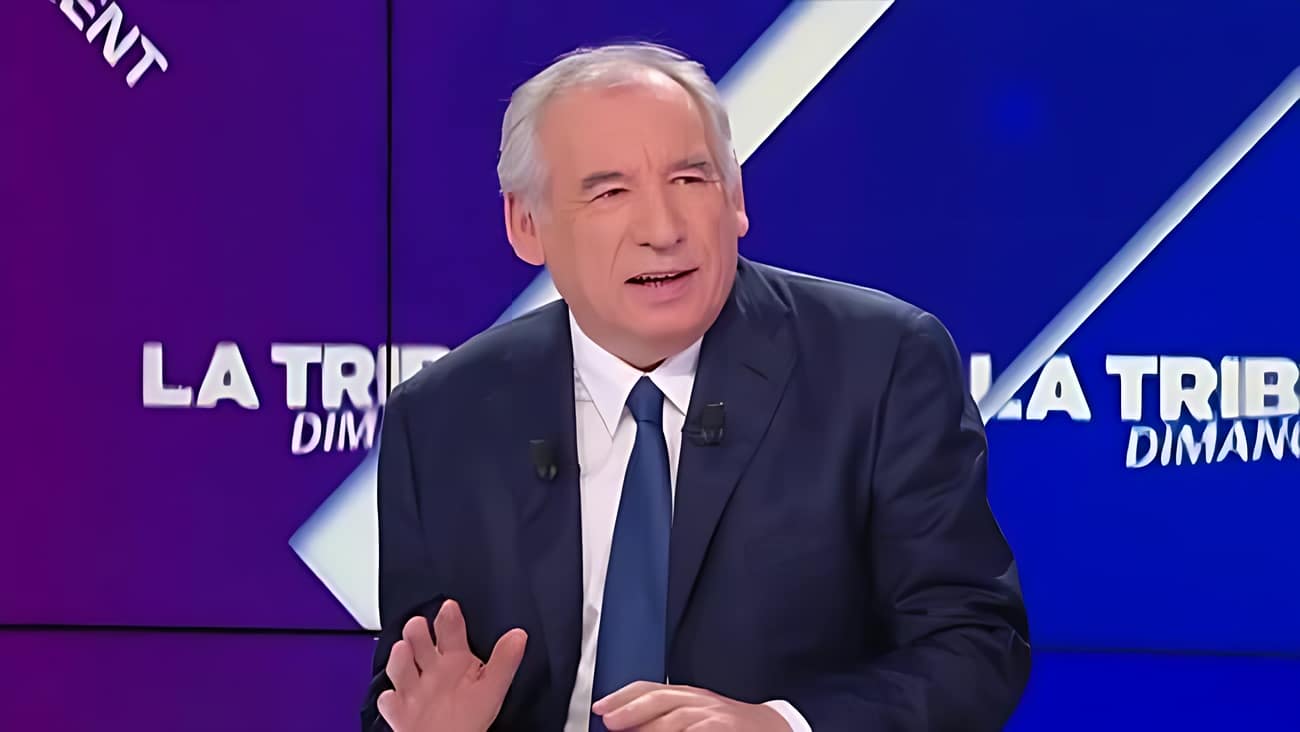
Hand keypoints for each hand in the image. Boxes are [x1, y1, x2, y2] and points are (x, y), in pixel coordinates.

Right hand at [377, 599, 526, 731]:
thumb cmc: (471, 718)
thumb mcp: (492, 687)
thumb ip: (504, 660)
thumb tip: (519, 636)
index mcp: (454, 661)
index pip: (450, 632)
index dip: (449, 618)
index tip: (450, 607)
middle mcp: (432, 671)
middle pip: (419, 646)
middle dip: (416, 635)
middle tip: (417, 624)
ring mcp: (413, 690)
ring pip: (401, 670)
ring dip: (400, 660)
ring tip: (403, 648)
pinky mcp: (400, 711)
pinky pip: (391, 703)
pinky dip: (391, 700)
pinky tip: (394, 696)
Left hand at [592, 681, 790, 730]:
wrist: (773, 727)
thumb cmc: (729, 727)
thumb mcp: (695, 715)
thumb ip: (662, 719)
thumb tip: (623, 724)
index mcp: (687, 695)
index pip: (649, 688)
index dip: (622, 696)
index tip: (599, 708)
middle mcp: (699, 700)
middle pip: (660, 700)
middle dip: (631, 710)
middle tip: (609, 721)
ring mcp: (715, 716)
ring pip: (678, 719)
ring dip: (653, 728)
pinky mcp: (726, 728)